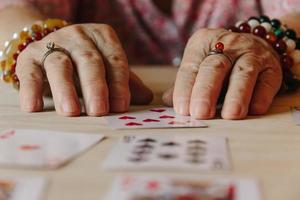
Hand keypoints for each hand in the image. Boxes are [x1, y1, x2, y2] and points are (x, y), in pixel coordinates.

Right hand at [16, 24, 152, 115]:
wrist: (52, 47)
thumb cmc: (87, 63)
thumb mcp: (108, 68)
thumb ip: (125, 82)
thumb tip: (147, 98)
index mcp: (102, 38)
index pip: (115, 60)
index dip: (119, 83)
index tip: (121, 106)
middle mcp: (78, 37)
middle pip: (89, 61)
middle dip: (95, 86)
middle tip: (99, 110)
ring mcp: (52, 44)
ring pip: (60, 65)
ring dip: (66, 89)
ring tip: (71, 111)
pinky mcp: (29, 58)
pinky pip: (29, 73)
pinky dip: (31, 90)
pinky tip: (34, 107)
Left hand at [163, 28, 281, 118]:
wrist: (254, 44)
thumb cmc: (219, 62)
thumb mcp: (199, 65)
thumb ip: (184, 83)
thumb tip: (168, 101)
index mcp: (203, 43)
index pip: (191, 67)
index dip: (185, 89)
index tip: (182, 110)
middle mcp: (228, 45)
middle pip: (215, 68)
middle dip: (206, 92)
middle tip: (200, 113)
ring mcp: (252, 53)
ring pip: (243, 74)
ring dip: (236, 96)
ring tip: (230, 115)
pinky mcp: (272, 67)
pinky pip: (267, 82)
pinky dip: (260, 97)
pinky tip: (253, 110)